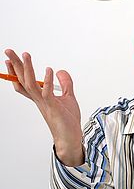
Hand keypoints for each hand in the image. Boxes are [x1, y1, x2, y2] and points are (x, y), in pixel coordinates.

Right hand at [4, 49, 83, 165]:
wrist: (70, 137)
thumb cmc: (67, 121)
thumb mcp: (68, 98)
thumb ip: (65, 84)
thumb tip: (60, 70)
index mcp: (40, 97)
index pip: (24, 82)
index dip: (16, 72)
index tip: (9, 60)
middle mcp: (39, 100)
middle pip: (23, 80)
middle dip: (15, 65)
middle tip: (8, 51)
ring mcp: (45, 103)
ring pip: (31, 84)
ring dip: (27, 69)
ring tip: (25, 55)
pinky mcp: (53, 107)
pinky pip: (48, 93)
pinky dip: (48, 81)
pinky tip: (49, 70)